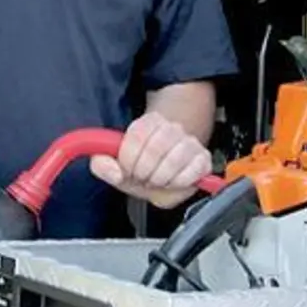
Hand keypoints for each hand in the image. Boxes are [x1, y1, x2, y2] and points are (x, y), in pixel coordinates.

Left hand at [89, 112, 212, 208]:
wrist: (169, 175)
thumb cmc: (143, 169)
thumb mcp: (117, 168)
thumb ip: (102, 166)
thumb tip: (113, 171)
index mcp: (147, 124)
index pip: (136, 136)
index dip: (129, 160)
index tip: (128, 170)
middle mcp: (171, 128)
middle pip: (155, 148)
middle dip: (144, 172)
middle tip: (143, 178)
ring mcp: (190, 142)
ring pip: (174, 160)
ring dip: (161, 179)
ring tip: (157, 180)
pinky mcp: (203, 158)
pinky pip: (192, 172)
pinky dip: (178, 183)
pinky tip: (173, 182)